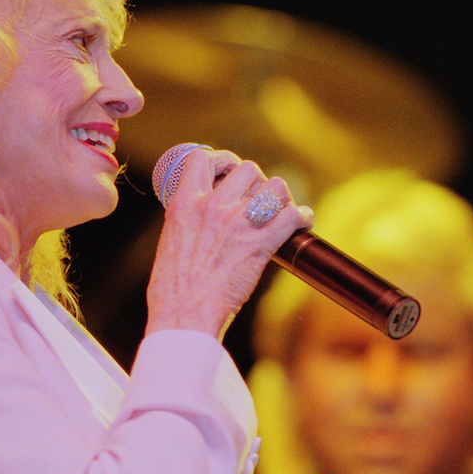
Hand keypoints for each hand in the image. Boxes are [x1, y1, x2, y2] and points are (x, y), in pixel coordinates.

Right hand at [146, 148, 312, 338]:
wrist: (184, 315)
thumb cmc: (173, 289)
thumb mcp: (170, 241)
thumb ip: (188, 222)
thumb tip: (202, 220)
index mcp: (185, 203)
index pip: (203, 158)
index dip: (222, 159)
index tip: (229, 172)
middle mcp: (212, 206)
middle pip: (248, 168)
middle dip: (258, 181)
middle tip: (260, 199)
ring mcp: (238, 222)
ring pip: (275, 186)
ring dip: (282, 197)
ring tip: (281, 210)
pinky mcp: (260, 243)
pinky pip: (292, 215)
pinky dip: (302, 217)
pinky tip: (302, 223)